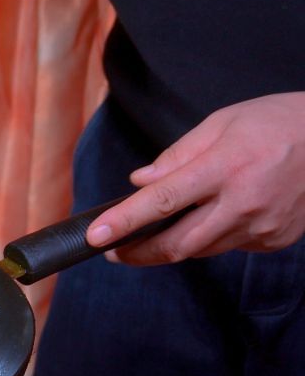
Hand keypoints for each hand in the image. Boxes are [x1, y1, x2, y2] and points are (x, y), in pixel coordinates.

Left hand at [86, 92, 304, 264]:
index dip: (124, 222)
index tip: (96, 235)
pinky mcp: (275, 240)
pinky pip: (229, 246)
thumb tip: (140, 182)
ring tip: (153, 234)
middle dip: (138, 252)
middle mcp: (243, 203)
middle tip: (112, 251)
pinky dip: (210, 236)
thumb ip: (177, 156)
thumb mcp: (223, 123)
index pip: (161, 202)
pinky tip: (212, 218)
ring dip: (172, 246)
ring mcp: (262, 226)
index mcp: (225, 168)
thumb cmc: (279, 122)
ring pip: (200, 250)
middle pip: (176, 244)